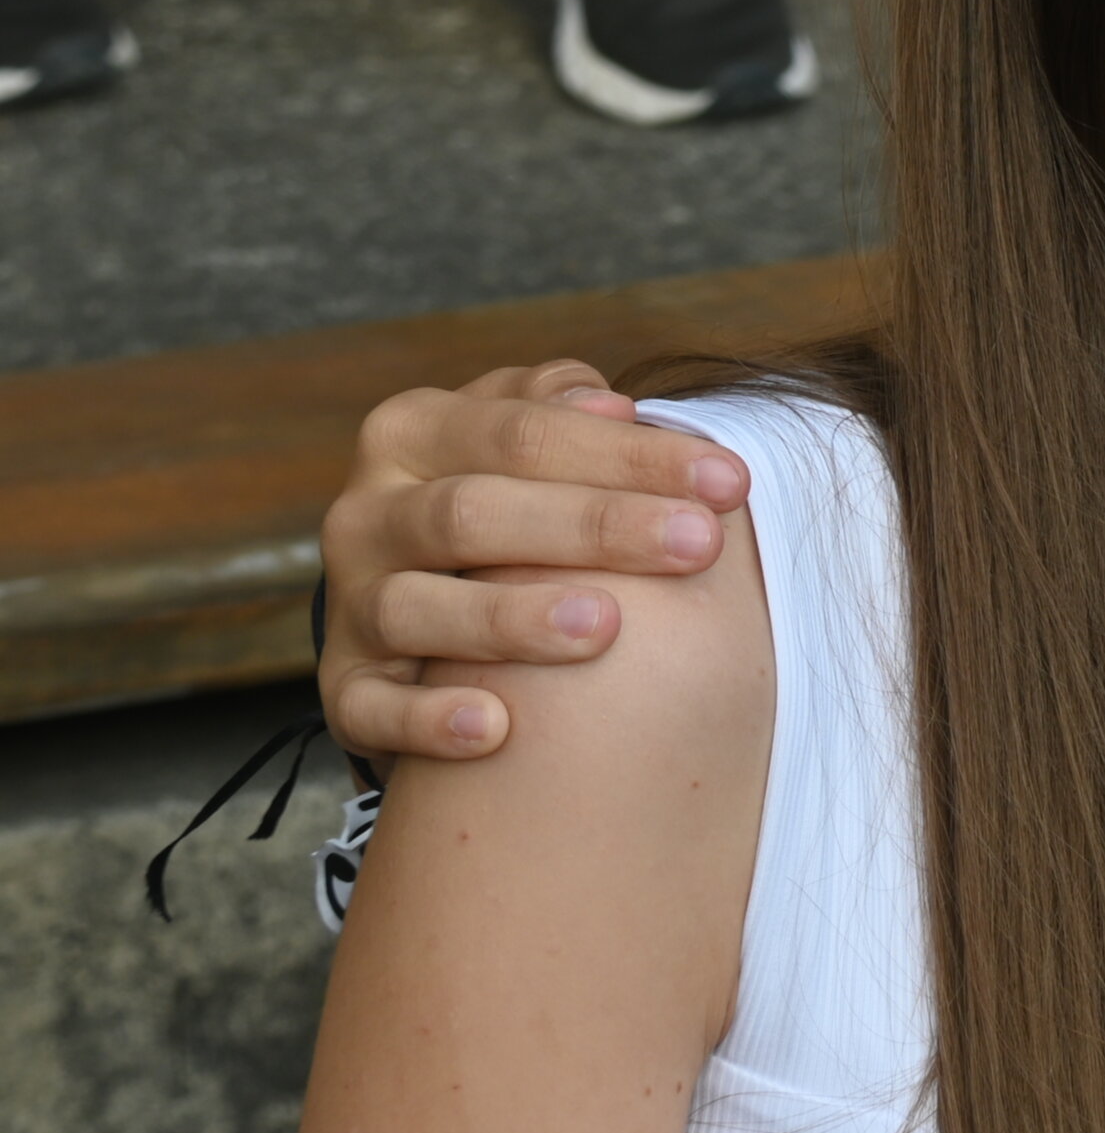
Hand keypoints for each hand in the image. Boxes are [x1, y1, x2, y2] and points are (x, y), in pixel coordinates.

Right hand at [319, 361, 747, 761]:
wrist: (416, 604)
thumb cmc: (513, 503)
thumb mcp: (528, 442)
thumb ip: (566, 413)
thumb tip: (613, 404)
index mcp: (416, 432)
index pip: (525, 432)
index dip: (630, 454)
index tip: (731, 480)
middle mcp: (368, 514)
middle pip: (473, 512)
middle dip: (594, 527)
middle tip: (699, 545)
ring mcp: (350, 604)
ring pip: (415, 607)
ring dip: (510, 618)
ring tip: (606, 627)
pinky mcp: (343, 691)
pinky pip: (369, 709)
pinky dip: (427, 722)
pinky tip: (496, 728)